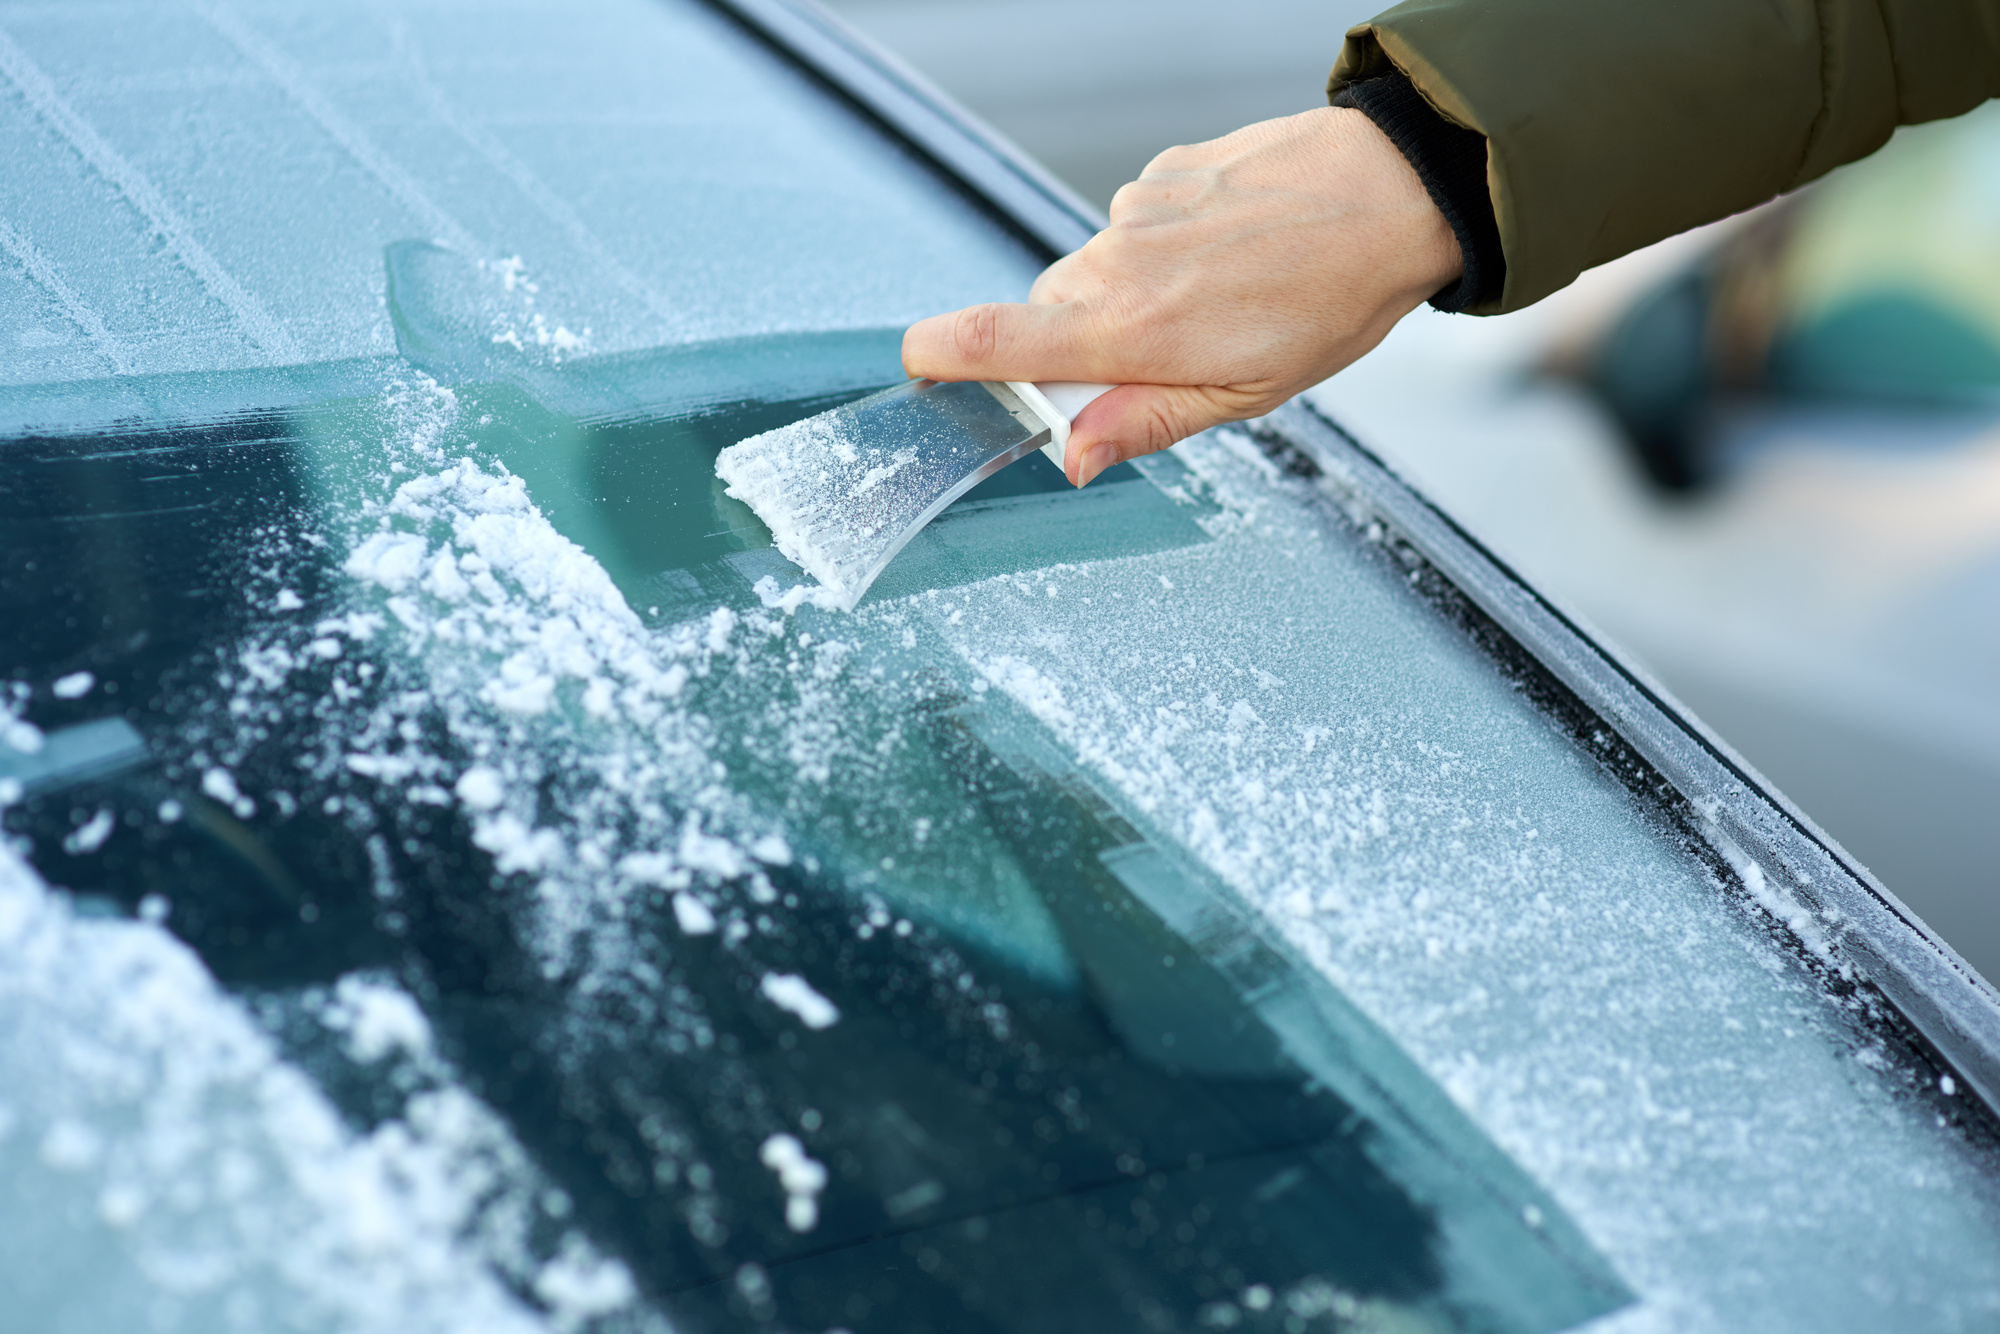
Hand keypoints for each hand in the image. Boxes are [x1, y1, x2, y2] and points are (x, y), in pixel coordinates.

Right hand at [901, 107, 1462, 484]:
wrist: (1389, 194)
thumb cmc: (1327, 301)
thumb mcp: (1242, 396)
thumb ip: (1142, 423)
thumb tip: (1072, 457)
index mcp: (1129, 330)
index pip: (995, 342)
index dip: (940, 357)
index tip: (922, 368)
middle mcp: (1117, 262)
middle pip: (1048, 315)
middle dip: (1080, 347)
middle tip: (1159, 361)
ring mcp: (1137, 209)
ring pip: (1095, 271)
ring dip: (1131, 297)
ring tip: (1215, 302)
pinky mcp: (1161, 173)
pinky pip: (1135, 225)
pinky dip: (1163, 249)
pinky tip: (1226, 254)